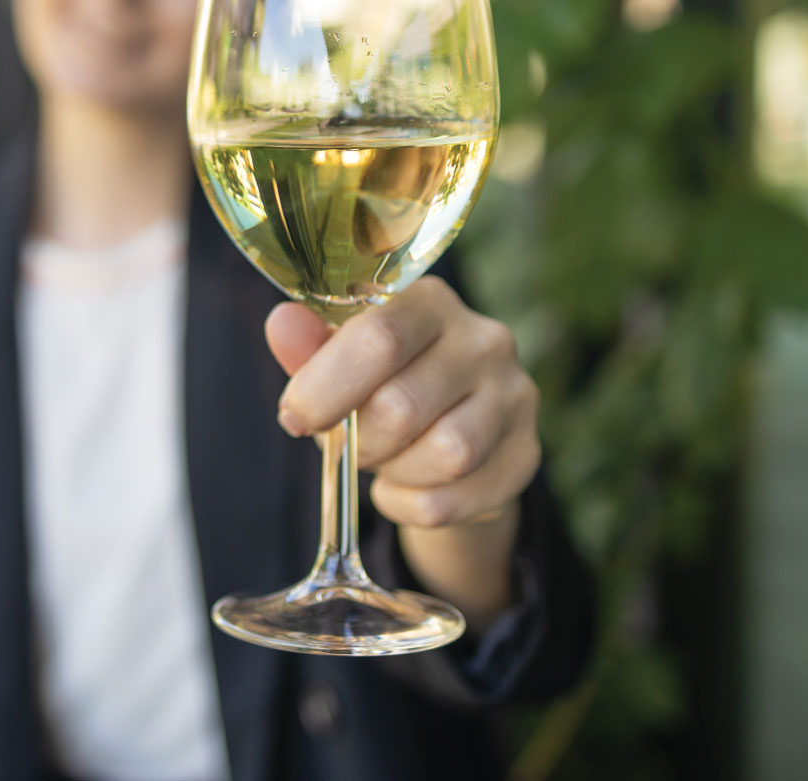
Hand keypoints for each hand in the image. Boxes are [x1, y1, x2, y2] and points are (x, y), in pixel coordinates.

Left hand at [265, 276, 540, 531]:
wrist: (448, 435)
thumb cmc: (382, 386)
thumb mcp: (339, 362)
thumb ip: (309, 347)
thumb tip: (282, 323)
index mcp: (430, 302)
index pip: (378, 338)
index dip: (325, 387)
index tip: (295, 416)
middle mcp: (485, 341)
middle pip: (401, 407)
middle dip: (358, 440)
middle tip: (349, 442)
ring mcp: (515, 397)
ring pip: (444, 455)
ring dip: (393, 471)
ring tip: (385, 459)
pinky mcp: (526, 455)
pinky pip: (452, 501)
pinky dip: (410, 505)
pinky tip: (406, 486)